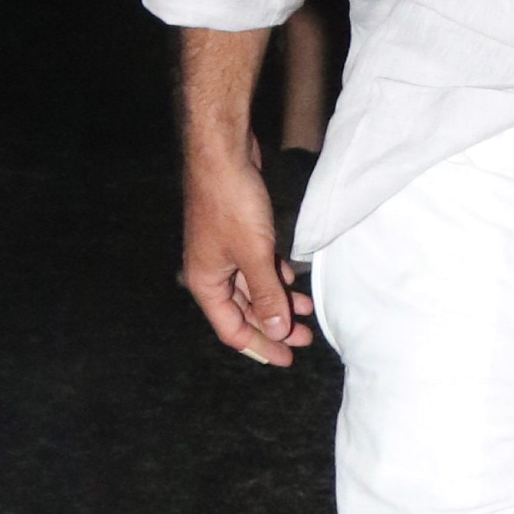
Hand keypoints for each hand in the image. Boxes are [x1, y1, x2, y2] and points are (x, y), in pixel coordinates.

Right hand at [183, 141, 313, 366]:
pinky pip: (257, 266)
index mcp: (206, 283)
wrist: (223, 154)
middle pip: (243, 312)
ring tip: (306, 313)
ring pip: (252, 289)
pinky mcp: (237, 234)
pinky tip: (294, 284)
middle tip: (305, 339)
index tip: (288, 358)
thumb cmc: (232, 203)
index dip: (260, 346)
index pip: (232, 329)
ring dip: (278, 302)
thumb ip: (266, 295)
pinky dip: (275, 277)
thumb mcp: (255, 255)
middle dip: (273, 326)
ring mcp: (223, 252)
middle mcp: (211, 271)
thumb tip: (276, 331)